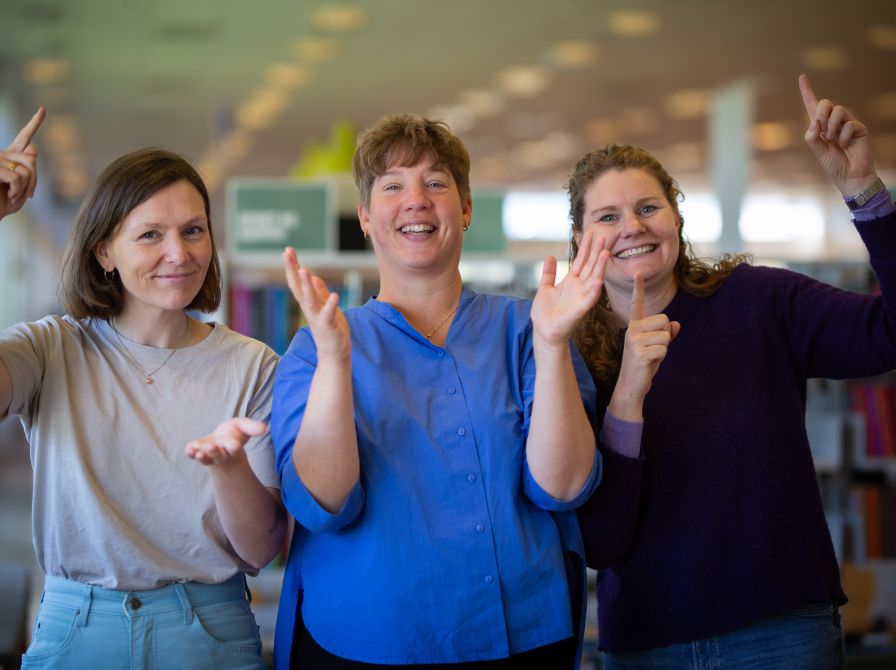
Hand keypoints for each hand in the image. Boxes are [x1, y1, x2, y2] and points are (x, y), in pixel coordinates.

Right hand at [0, 107, 44, 219]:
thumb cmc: (3, 203)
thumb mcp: (21, 189)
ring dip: (24, 189)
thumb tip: (33, 147)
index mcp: (10, 157)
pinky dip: (17, 191)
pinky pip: (16, 178)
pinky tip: (8, 195)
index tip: (43, 109)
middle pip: (32, 161)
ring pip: (26, 171)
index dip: (34, 123)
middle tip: (28, 195)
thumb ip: (28, 171)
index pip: (24, 137)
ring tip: (13, 196)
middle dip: (34, 181)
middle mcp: (1, 154)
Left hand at [185, 417, 266, 466]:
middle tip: (212, 447)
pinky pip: (192, 454)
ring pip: (206, 458)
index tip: (234, 445)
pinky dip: (191, 453)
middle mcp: (221, 453)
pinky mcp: (197, 452)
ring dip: (202, 456)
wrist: (220, 443)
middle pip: (219, 455)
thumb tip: (264, 428)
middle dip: (215, 452)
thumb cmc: (233, 435)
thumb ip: (253, 428)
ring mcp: (208, 454)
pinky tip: (189, 450)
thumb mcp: (244, 427)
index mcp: (233, 447)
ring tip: (198, 453)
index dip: (233, 447)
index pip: (234, 448)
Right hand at [283, 246, 350, 361]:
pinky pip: (328, 315)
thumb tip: (314, 277)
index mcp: (309, 304)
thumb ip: (320, 293)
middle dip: (293, 270)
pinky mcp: (328, 327)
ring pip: (309, 300)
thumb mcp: (326, 308)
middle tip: (287, 253)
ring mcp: (318, 318)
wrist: (335, 356)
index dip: (293, 267)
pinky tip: (335, 295)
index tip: (288, 251)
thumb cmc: (331, 332)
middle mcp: (310, 310)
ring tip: (304, 270)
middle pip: (298, 287)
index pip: (298, 283)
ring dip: (306, 285)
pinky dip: (331, 305)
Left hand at [531, 230, 609, 345]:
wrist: (544, 332)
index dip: (586, 247)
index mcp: (571, 282)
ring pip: (593, 279)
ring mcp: (580, 299)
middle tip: (604, 236)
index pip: (581, 261)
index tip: (591, 233)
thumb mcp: (544, 289)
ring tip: (606, 253)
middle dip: (597, 252)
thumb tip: (549, 256)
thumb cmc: (545, 313)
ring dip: (600, 267)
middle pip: (590, 266)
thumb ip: (548, 273)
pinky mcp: (578, 311)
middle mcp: (579, 288)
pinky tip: (599, 281)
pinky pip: (588, 300)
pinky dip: (594, 291)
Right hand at [610, 274, 679, 419]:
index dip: (638, 288)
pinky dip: (662, 357)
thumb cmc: (643, 365)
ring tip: (651, 357)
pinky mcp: (639, 352)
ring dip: (664, 348)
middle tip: (653, 350)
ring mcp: (634, 340)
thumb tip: (677, 325)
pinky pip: (664, 348)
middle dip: (665, 336)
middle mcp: (632, 330)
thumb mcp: (656, 348)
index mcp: (634, 326)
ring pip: (666, 334)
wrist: (631, 386)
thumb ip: (666, 335)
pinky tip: (650, 363)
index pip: (638, 304)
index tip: (637, 273)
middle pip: (664, 319)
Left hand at [799, 74, 876, 197]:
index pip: (812, 106)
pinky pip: (849, 124)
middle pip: (825, 103)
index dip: (807, 91)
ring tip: (833, 140)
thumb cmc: (833, 164)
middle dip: (821, 113)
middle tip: (822, 129)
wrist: (850, 176)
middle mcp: (833, 122)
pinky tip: (845, 145)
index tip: (802, 77)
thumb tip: (815, 121)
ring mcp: (846, 123)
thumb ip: (812, 136)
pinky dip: (844, 136)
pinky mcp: (859, 128)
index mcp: (820, 127)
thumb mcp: (817, 151)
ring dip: (832, 126)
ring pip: (837, 111)